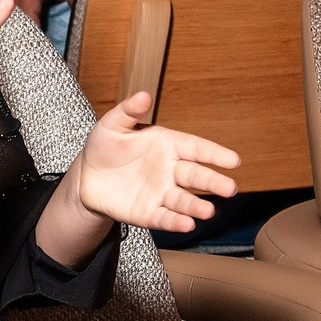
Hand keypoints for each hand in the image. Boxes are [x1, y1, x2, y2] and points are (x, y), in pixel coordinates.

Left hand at [70, 98, 240, 231]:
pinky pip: (163, 218)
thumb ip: (128, 112)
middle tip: (230, 188)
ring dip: (196, 206)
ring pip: (182, 200)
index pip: (195, 148)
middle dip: (213, 182)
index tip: (233, 160)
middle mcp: (170, 171)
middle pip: (195, 176)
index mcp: (168, 145)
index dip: (214, 154)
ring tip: (208, 212)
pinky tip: (187, 224)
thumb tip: (143, 95)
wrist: (87, 176)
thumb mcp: (113, 125)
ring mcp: (160, 193)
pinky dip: (174, 222)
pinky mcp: (147, 213)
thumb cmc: (105, 146)